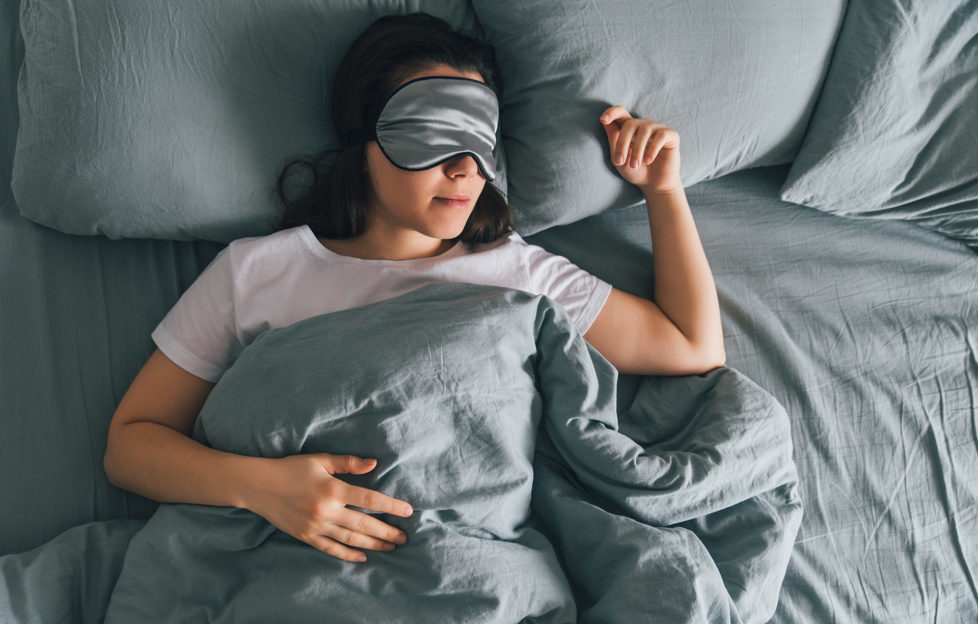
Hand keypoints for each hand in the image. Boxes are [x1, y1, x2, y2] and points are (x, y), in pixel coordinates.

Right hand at [244, 453, 412, 562]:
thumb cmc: (291, 468)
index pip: (370, 500)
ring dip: (373, 545)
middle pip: (364, 524)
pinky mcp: (306, 537)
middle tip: (404, 538)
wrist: (259, 486)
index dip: (391, 507)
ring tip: (391, 548)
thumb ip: (348, 463)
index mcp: (333, 489)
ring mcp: (316, 526)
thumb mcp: (320, 460)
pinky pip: (331, 548)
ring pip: (351, 539)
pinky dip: (348, 554)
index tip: (408, 511)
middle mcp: (326, 511)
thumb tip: (374, 463)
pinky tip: (362, 557)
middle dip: (387, 532)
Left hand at [599, 106, 681, 193]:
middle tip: (620, 161)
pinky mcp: (672, 136)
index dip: (612, 112)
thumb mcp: (619, 160)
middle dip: (622, 143)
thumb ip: (613, 142)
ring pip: (646, 128)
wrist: (654, 185)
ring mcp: (658, 129)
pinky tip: (648, 160)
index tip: (603, 120)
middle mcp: (644, 125)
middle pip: (630, 123)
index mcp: (630, 129)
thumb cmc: (636, 171)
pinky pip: (661, 135)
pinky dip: (653, 148)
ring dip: (637, 149)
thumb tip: (605, 122)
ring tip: (635, 165)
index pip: (621, 112)